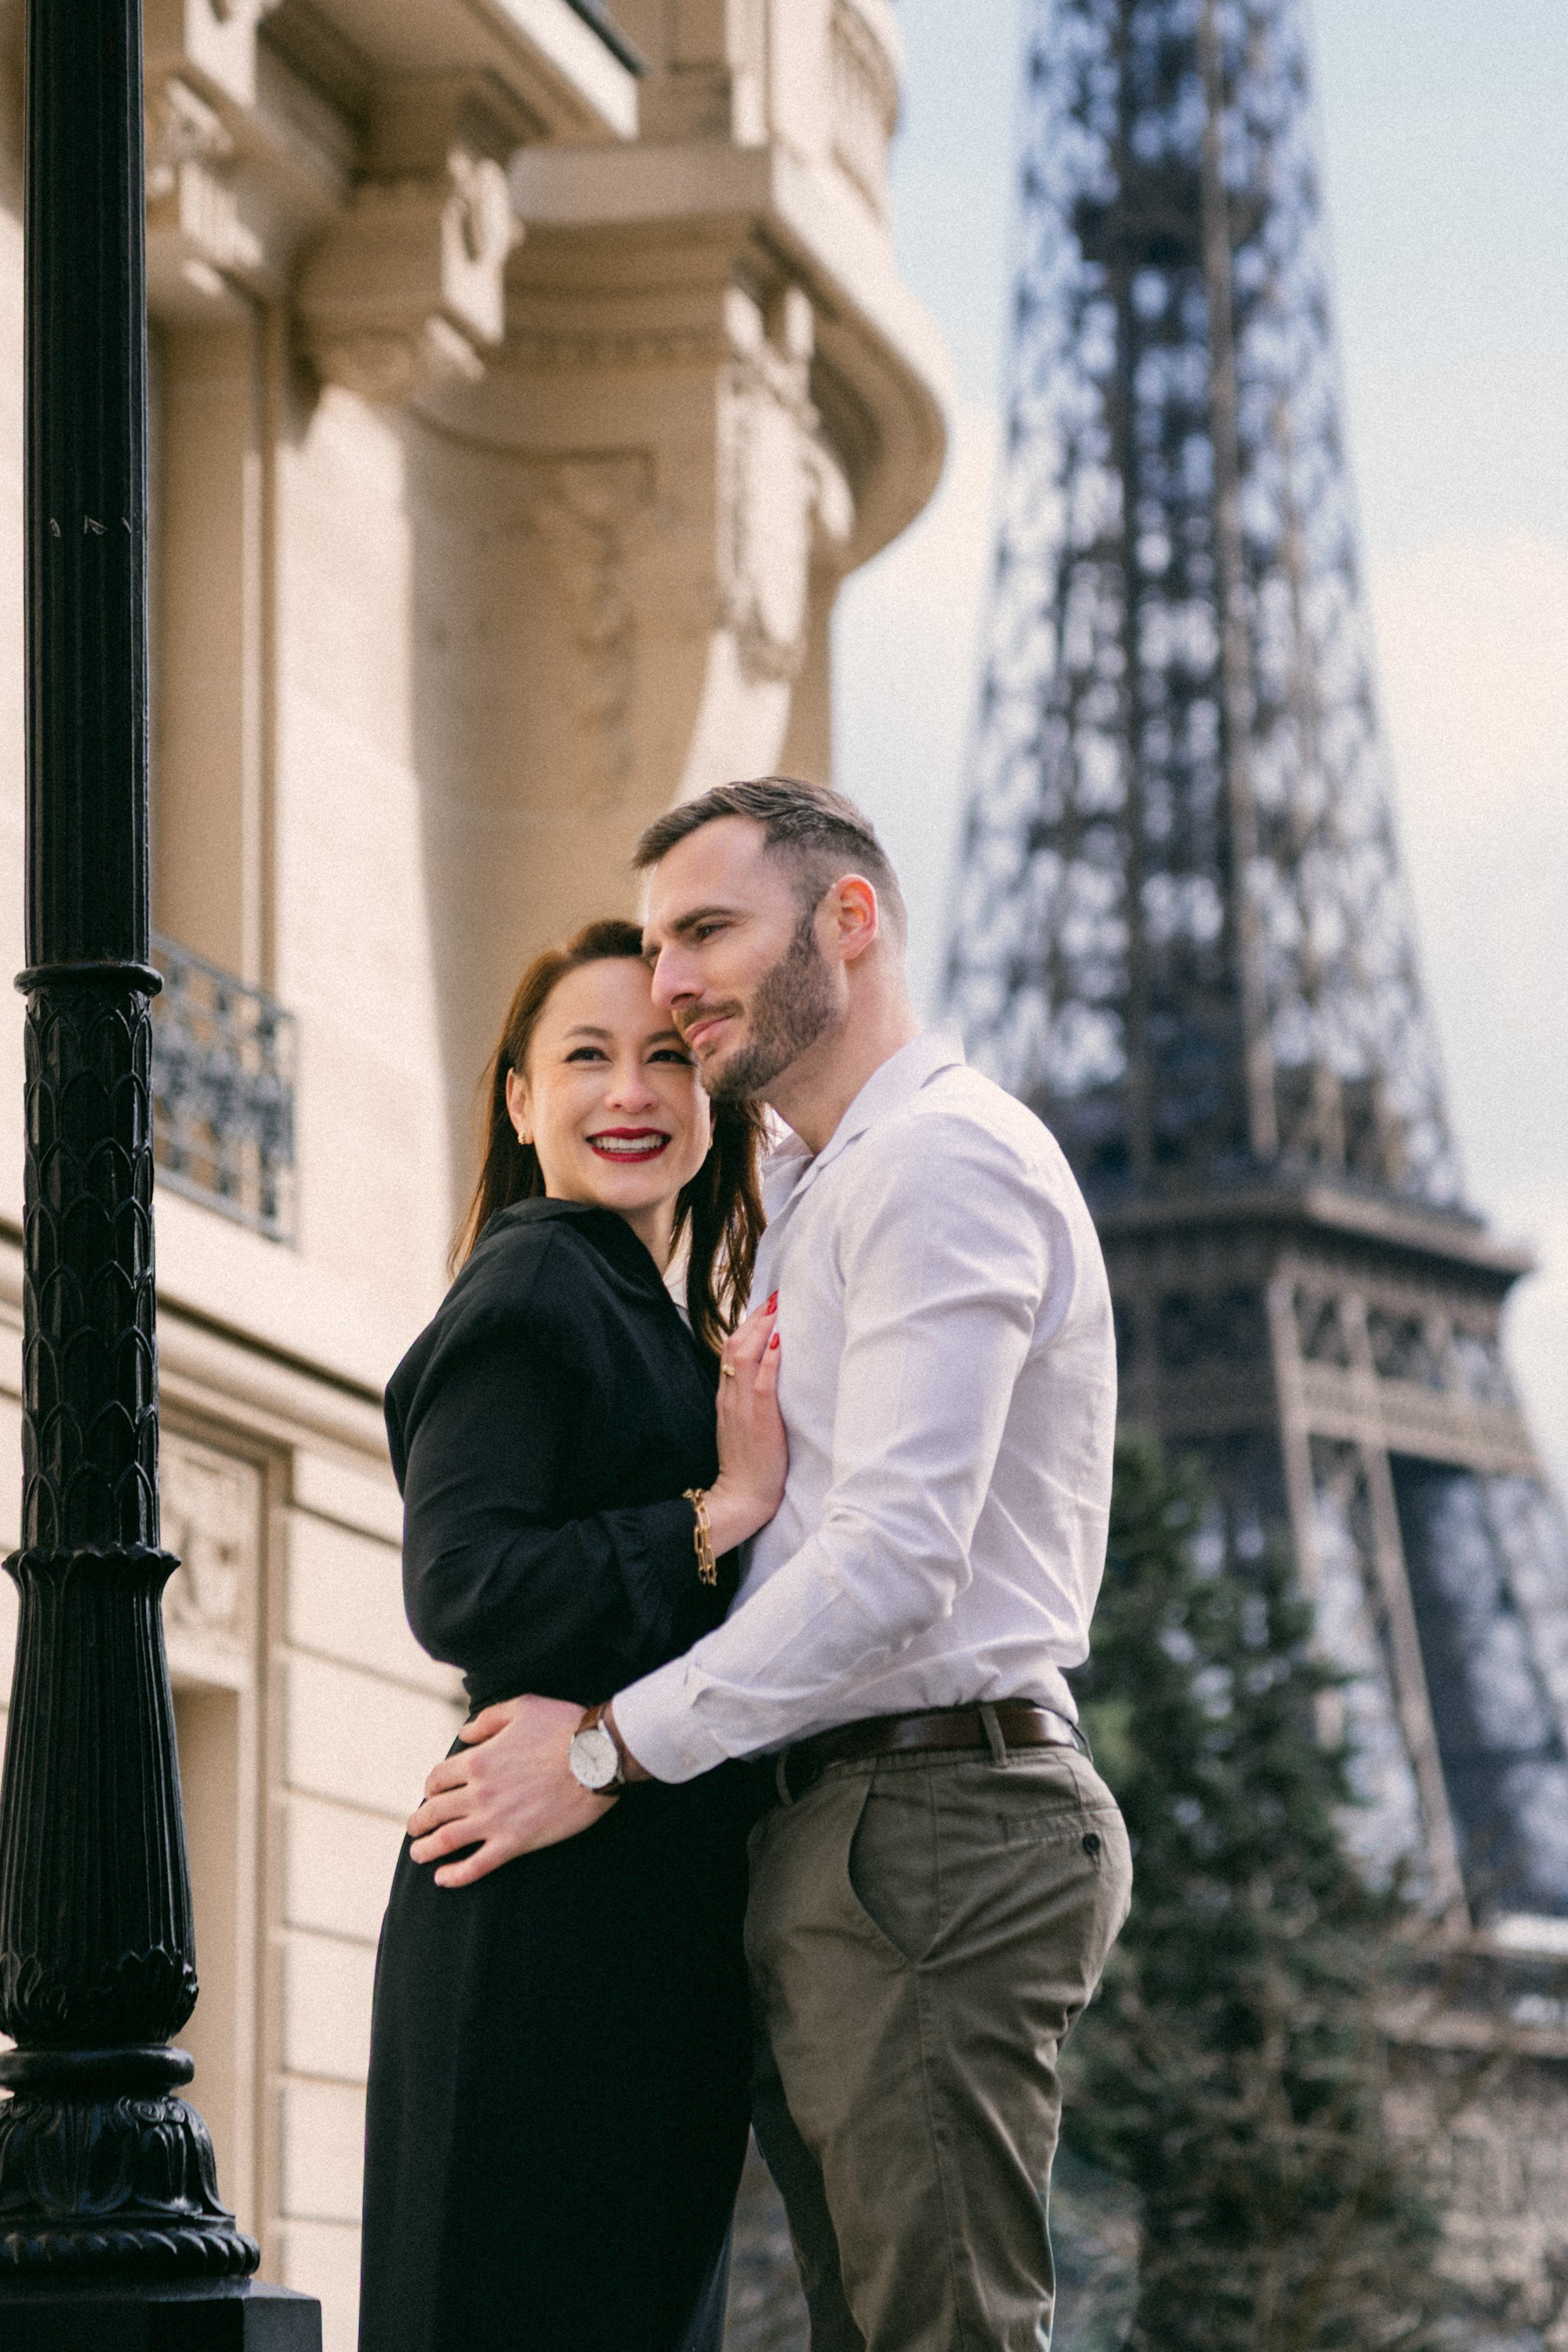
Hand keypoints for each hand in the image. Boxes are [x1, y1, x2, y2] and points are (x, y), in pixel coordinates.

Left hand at [407, 1695, 610, 1886]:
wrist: (597, 1758)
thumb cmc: (564, 1727)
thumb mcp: (523, 1707)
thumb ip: (487, 1719)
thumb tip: (463, 1734)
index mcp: (478, 1760)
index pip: (437, 1778)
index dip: (430, 1787)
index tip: (431, 1794)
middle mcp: (479, 1792)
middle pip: (435, 1811)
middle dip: (419, 1821)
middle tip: (415, 1828)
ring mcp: (495, 1820)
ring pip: (447, 1840)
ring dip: (425, 1849)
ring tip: (418, 1854)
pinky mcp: (516, 1843)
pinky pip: (477, 1865)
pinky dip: (455, 1875)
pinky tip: (442, 1879)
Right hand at [707, 1290, 786, 1555]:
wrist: (740, 1497)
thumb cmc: (749, 1465)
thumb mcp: (743, 1426)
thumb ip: (750, 1400)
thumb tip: (769, 1376)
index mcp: (726, 1397)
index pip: (731, 1349)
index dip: (747, 1324)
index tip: (767, 1306)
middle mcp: (730, 1396)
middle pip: (735, 1344)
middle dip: (756, 1317)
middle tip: (777, 1296)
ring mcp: (741, 1407)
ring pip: (744, 1356)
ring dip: (763, 1327)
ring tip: (780, 1307)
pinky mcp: (758, 1420)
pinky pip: (761, 1382)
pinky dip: (770, 1358)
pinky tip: (780, 1340)